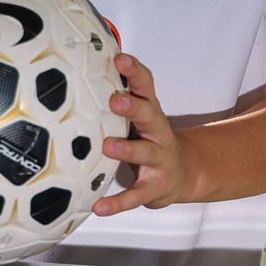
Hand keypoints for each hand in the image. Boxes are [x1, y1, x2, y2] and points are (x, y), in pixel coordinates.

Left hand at [94, 54, 193, 215]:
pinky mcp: (155, 187)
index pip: (145, 86)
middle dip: (134, 107)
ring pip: (145, 153)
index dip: (134, 71)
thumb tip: (81, 73)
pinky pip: (135, 196)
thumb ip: (120, 98)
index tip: (120, 58)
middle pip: (149, 115)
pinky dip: (118, 203)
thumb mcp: (141, 117)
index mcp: (150, 111)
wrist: (185, 173)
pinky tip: (100, 207)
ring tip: (108, 146)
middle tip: (116, 100)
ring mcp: (159, 160)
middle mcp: (158, 132)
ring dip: (127, 149)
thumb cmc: (150, 139)